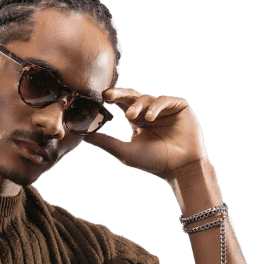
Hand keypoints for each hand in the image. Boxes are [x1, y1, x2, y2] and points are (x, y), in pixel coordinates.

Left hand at [83, 87, 207, 179]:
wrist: (181, 168)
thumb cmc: (155, 163)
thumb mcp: (125, 152)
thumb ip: (104, 141)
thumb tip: (82, 134)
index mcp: (138, 121)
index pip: (122, 104)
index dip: (112, 99)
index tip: (100, 99)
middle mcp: (150, 112)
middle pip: (133, 96)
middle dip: (119, 94)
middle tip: (107, 95)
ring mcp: (165, 109)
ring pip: (147, 97)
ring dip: (137, 106)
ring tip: (131, 117)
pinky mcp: (179, 106)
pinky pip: (165, 99)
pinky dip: (156, 106)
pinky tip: (149, 118)